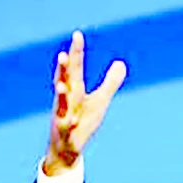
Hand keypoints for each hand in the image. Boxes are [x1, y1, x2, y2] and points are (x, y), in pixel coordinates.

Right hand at [44, 31, 126, 174]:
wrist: (67, 148)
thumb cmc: (82, 121)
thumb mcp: (100, 100)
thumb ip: (110, 82)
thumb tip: (121, 63)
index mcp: (75, 89)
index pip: (75, 67)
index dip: (76, 51)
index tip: (77, 34)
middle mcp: (66, 99)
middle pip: (66, 80)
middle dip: (64, 69)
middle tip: (64, 54)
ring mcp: (63, 114)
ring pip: (61, 102)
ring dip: (60, 93)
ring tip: (61, 84)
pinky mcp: (64, 131)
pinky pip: (65, 126)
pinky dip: (67, 123)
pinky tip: (71, 120)